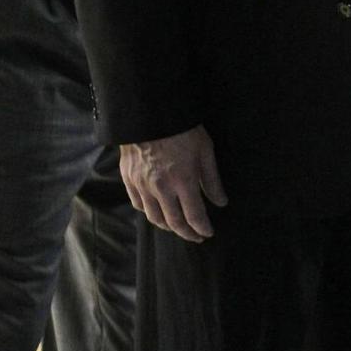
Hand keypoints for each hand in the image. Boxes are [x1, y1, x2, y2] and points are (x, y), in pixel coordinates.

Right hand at [120, 123, 227, 242]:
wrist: (150, 113)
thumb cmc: (183, 129)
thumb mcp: (205, 150)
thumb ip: (212, 179)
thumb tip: (221, 202)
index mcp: (183, 181)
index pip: (194, 216)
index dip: (202, 228)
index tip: (208, 232)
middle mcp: (161, 188)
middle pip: (174, 223)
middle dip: (187, 233)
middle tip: (196, 236)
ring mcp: (143, 185)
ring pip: (154, 218)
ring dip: (168, 227)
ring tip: (178, 227)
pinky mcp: (129, 179)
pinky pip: (138, 205)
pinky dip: (149, 212)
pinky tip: (157, 211)